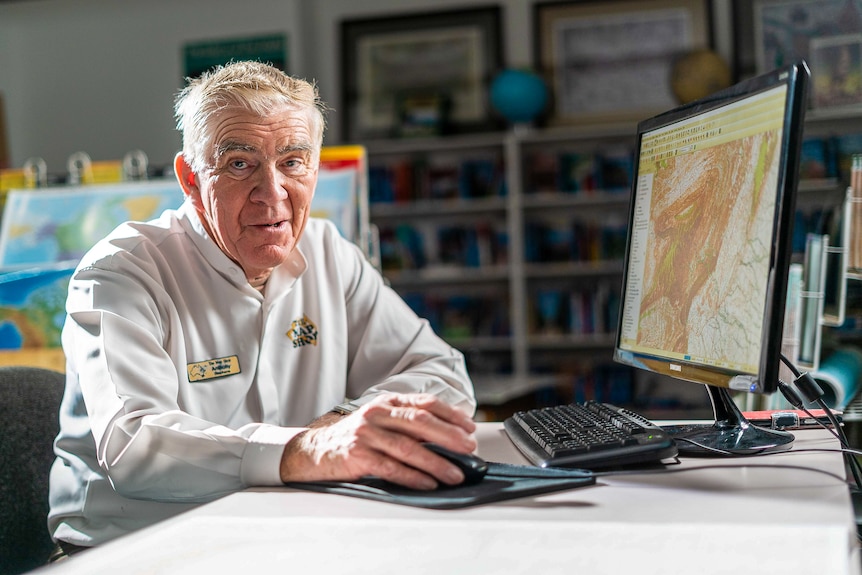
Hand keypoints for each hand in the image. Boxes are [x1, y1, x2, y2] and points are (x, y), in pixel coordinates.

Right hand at [279, 393, 476, 489]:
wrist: (314, 451)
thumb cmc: (355, 438)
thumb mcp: (380, 421)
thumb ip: (408, 424)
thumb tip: (448, 438)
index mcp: (387, 402)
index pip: (425, 403)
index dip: (450, 415)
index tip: (469, 427)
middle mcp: (377, 414)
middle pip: (421, 423)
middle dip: (449, 437)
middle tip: (469, 449)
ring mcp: (366, 434)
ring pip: (409, 448)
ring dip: (437, 463)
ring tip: (455, 474)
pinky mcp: (358, 456)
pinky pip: (391, 468)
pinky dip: (413, 477)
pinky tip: (428, 484)